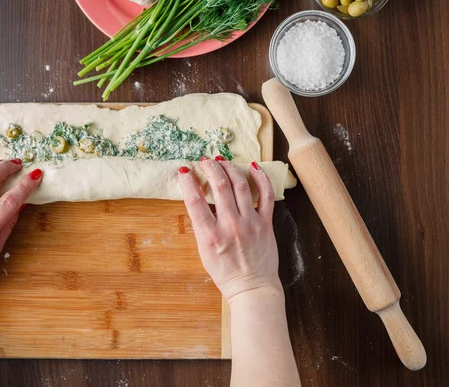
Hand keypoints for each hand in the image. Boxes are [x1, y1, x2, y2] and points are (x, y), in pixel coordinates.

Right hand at [177, 157, 280, 301]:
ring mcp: (250, 223)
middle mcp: (230, 226)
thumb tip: (197, 201)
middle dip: (210, 168)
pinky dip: (260, 178)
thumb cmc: (225, 273)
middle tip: (204, 160)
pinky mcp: (265, 223)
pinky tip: (253, 166)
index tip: (184, 171)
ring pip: (240, 185)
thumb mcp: (203, 252)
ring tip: (222, 160)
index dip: (187, 181)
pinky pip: (265, 195)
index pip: (194, 200)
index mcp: (210, 236)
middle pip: (219, 186)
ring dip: (229, 168)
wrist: (252, 287)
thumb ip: (201, 227)